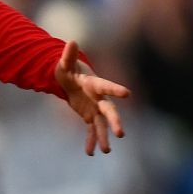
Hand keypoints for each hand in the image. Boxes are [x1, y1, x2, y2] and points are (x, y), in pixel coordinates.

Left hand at [54, 39, 129, 155]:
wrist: (70, 80)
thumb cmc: (68, 70)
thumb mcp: (64, 64)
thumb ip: (68, 56)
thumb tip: (71, 41)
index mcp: (94, 84)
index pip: (106, 86)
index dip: (116, 89)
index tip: (128, 94)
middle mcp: (98, 98)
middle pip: (109, 111)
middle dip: (114, 121)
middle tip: (120, 133)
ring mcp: (95, 108)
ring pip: (102, 124)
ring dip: (104, 137)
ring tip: (107, 151)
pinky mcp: (89, 116)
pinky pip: (92, 130)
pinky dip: (90, 140)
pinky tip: (90, 152)